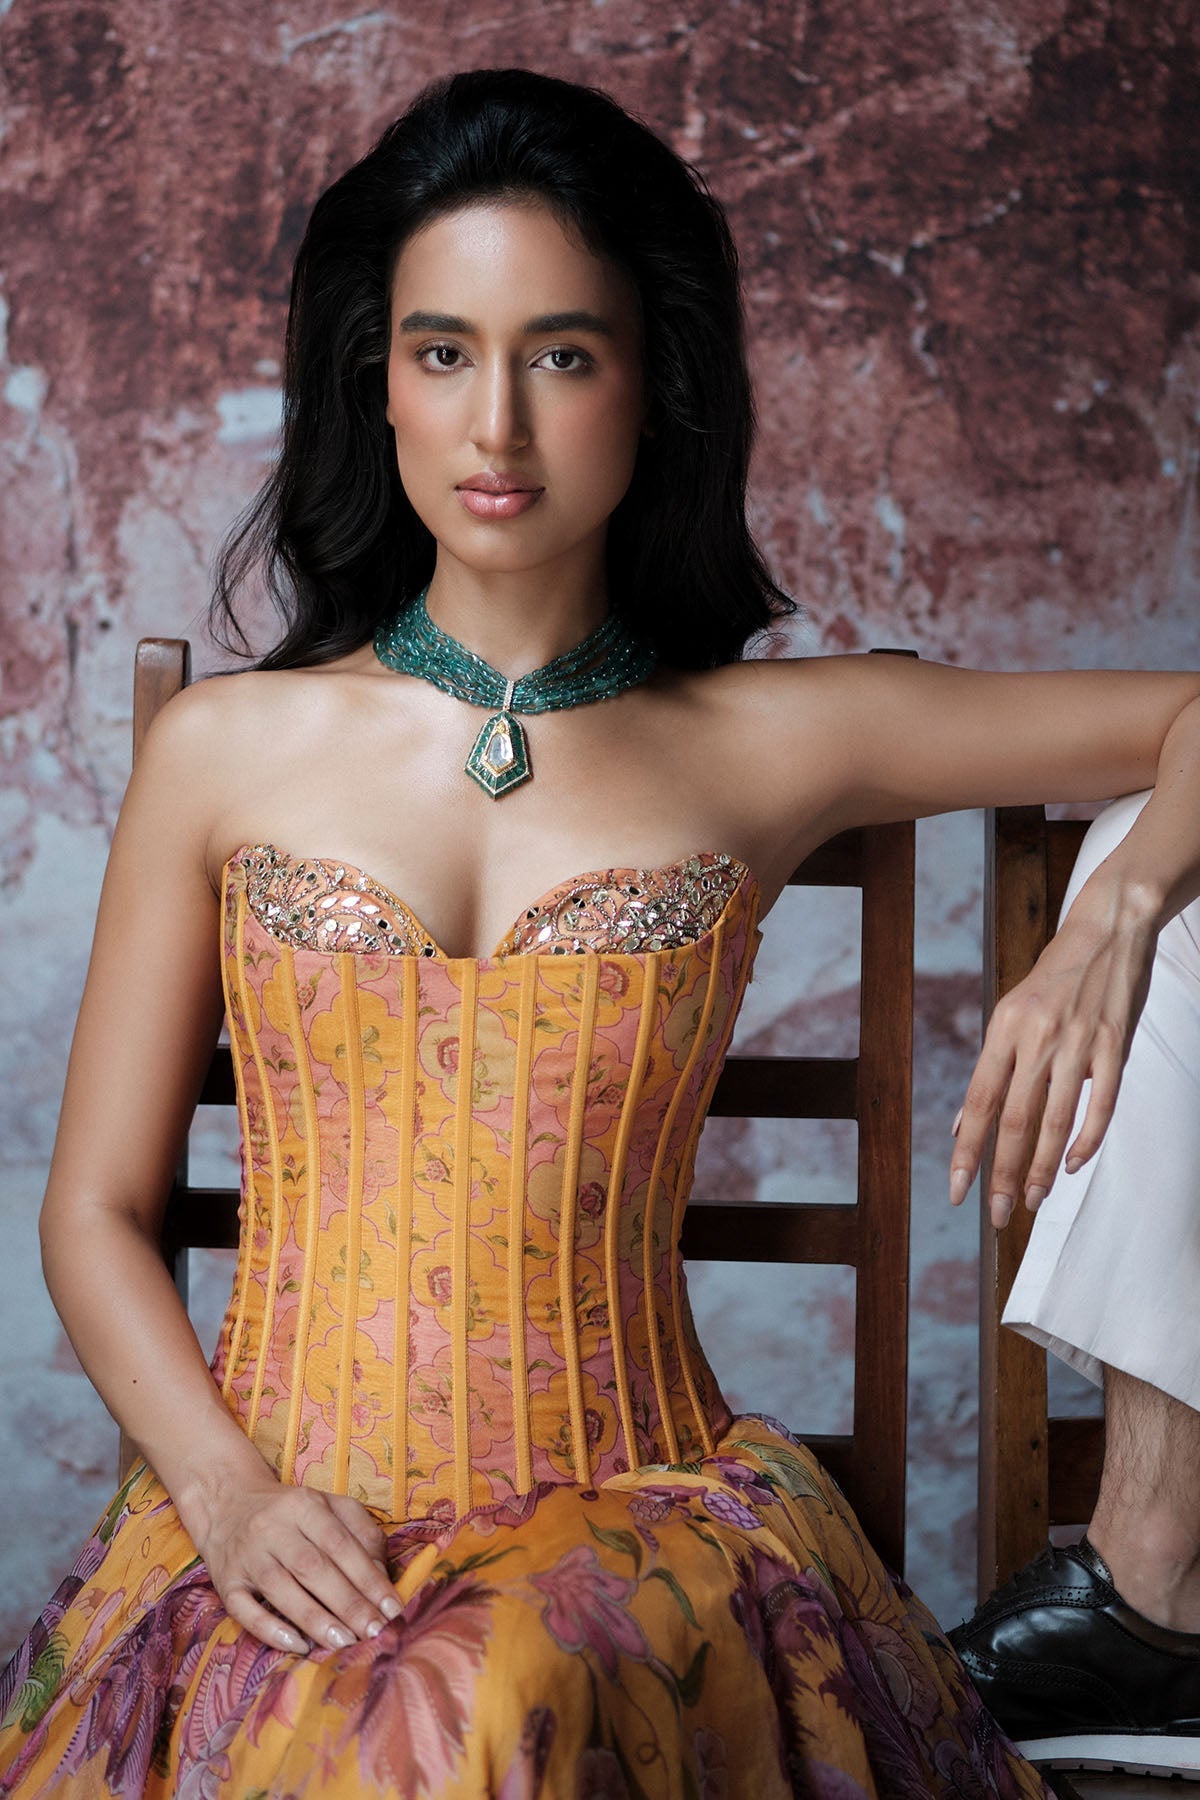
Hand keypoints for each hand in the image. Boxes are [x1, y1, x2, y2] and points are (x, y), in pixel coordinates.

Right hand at [191, 1469, 400, 1653]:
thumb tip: (381, 1574)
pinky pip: (244, 1610)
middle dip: (348, 1603)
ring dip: (315, 1619)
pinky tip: (298, 1645)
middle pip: (313, 1568)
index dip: (368, 1577)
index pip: (340, 1543)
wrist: (226, 1502)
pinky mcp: (225, 1582)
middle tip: (375, 1631)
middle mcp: (272, 1528)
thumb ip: (360, 1532)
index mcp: (303, 1505)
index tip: (392, 1607)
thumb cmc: (290, 1511)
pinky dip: (270, 1630)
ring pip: (281, 1589)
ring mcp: (246, 1556)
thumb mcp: (328, 1505)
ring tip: (345, 1642)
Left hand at [950, 885, 1155, 1227]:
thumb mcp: (1010, 1014)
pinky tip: (1073, 1164)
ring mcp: (1079, 1042)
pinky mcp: (1115, 1046)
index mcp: (1004, 1029)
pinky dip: (1087, 1139)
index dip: (967, 1150)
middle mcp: (1037, 1037)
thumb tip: (967, 1123)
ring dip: (1043, 1167)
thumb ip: (991, 1069)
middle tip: (997, 1214)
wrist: (1106, 930)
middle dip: (1004, 1173)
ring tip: (1033, 1201)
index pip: (980, 1102)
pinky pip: (1101, 1104)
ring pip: (1056, 1119)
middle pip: (1016, 1119)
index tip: (957, 1190)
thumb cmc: (1053, 978)